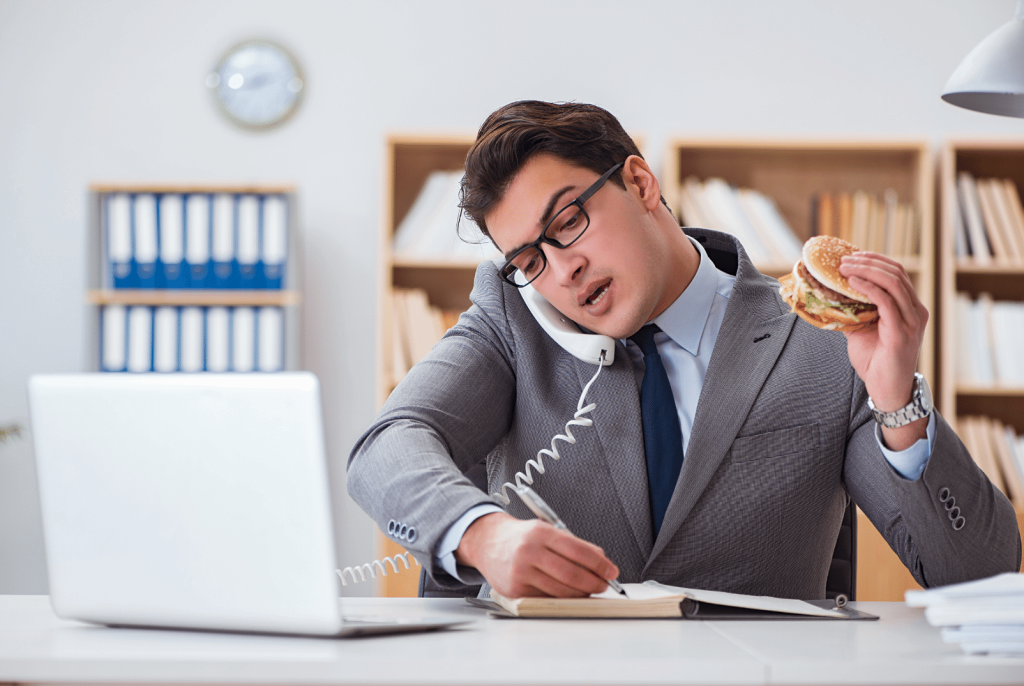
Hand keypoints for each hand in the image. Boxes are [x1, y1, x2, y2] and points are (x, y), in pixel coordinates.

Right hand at [454, 512, 618, 597]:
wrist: (487, 542)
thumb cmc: (520, 537)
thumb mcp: (546, 530)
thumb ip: (573, 544)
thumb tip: (600, 560)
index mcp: (540, 533)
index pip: (578, 550)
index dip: (599, 563)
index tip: (611, 570)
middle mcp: (529, 552)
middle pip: (571, 573)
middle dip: (594, 581)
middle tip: (605, 584)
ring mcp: (521, 573)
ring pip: (560, 590)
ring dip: (581, 593)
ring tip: (591, 589)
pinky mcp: (515, 590)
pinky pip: (546, 598)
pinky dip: (562, 598)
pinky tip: (570, 594)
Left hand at [839, 252, 928, 448]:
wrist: (887, 390)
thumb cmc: (876, 361)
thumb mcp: (861, 330)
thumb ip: (854, 311)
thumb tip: (831, 296)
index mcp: (909, 307)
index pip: (896, 273)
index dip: (875, 260)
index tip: (852, 255)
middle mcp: (915, 310)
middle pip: (896, 272)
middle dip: (868, 261)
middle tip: (844, 259)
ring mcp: (911, 321)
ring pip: (893, 283)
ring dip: (866, 271)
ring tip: (844, 268)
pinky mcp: (902, 332)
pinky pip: (887, 302)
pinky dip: (869, 288)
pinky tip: (853, 283)